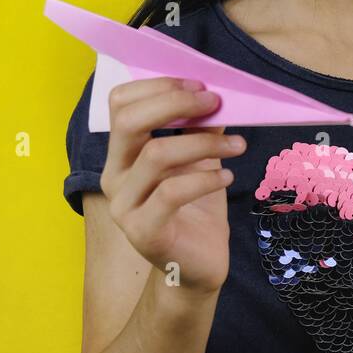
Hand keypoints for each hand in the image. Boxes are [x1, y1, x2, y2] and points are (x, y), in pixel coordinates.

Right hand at [99, 75, 246, 294]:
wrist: (197, 266)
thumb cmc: (196, 208)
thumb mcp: (201, 159)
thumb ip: (200, 127)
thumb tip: (218, 90)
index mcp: (122, 153)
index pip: (120, 103)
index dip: (159, 86)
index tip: (201, 86)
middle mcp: (114, 176)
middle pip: (128, 122)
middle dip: (175, 103)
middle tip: (216, 102)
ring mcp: (124, 205)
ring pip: (156, 154)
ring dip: (204, 142)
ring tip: (238, 145)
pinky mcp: (142, 232)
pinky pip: (171, 193)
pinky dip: (205, 179)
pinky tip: (227, 178)